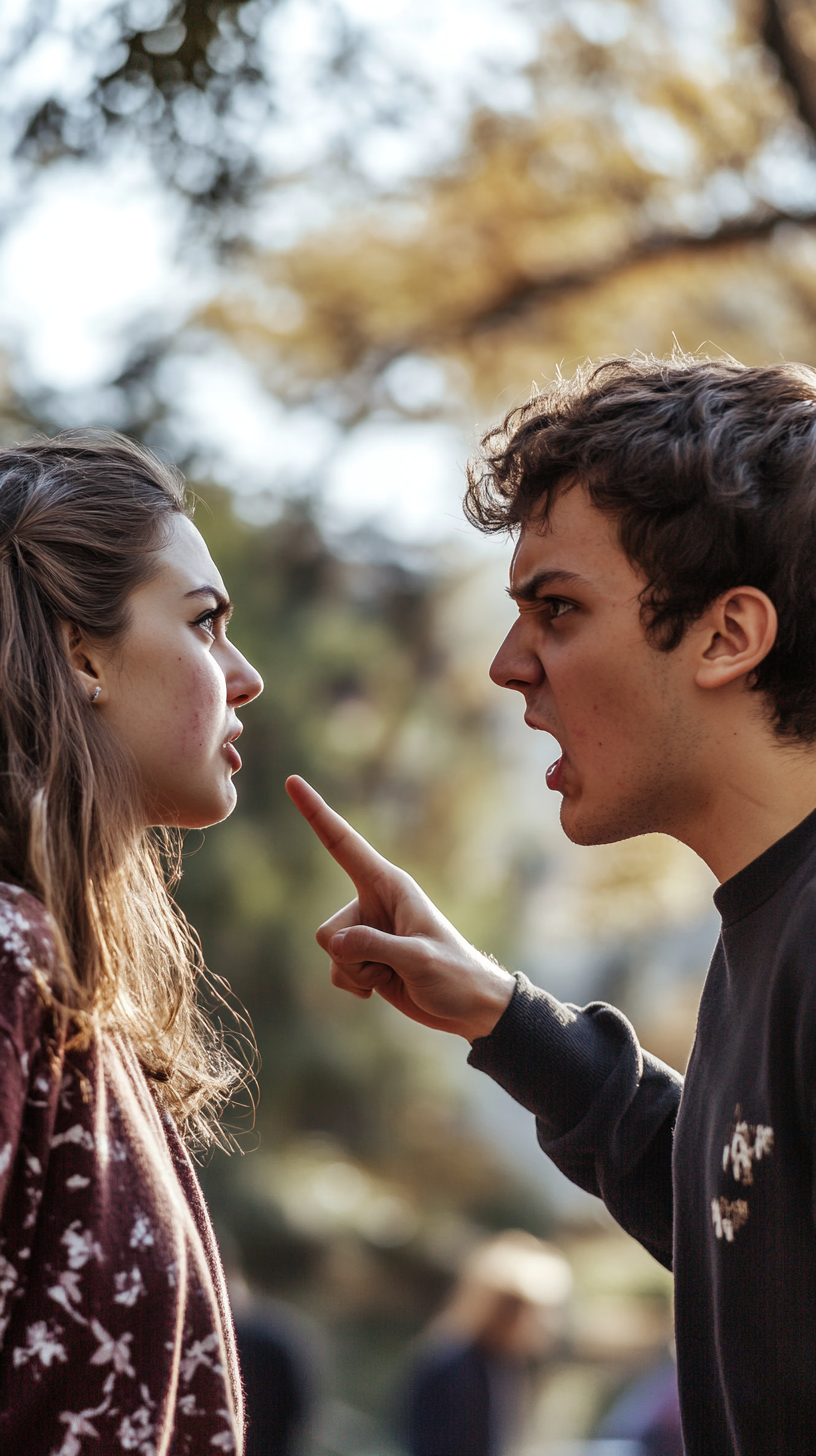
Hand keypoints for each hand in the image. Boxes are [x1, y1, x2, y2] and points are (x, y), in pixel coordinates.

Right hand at [285, 776, 515, 1041]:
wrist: (469, 1007)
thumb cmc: (454, 975)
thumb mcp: (418, 959)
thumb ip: (374, 946)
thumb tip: (334, 943)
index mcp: (390, 886)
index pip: (343, 844)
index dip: (316, 813)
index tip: (293, 782)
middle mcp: (373, 902)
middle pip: (329, 929)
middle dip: (353, 957)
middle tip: (395, 966)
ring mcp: (367, 931)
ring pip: (331, 952)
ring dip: (358, 973)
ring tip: (394, 976)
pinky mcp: (364, 957)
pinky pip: (336, 970)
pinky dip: (355, 985)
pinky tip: (382, 989)